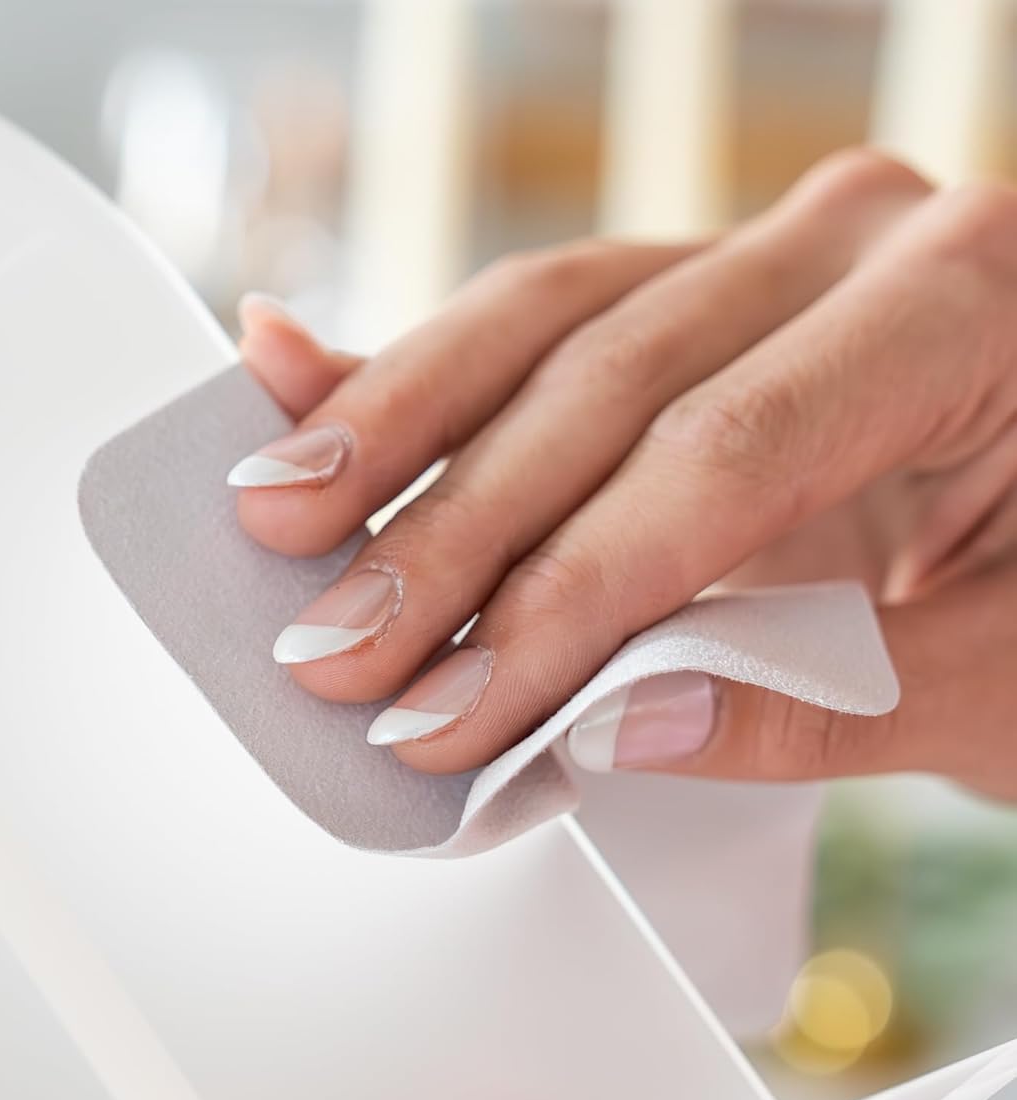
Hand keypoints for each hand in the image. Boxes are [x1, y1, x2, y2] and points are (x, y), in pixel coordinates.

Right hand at [231, 149, 1016, 800]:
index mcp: (968, 304)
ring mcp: (764, 259)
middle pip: (598, 385)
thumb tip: (611, 726)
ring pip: (541, 324)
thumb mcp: (1006, 681)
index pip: (715, 460)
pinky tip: (303, 371)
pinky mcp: (697, 300)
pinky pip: (543, 318)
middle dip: (448, 535)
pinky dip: (422, 364)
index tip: (457, 709)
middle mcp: (852, 246)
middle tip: (333, 647)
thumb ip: (819, 704)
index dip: (564, 599)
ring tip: (281, 518)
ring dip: (397, 433)